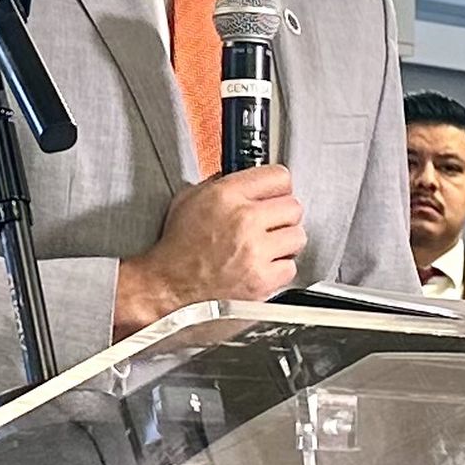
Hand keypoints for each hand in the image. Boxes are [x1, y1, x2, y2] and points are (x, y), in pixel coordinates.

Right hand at [114, 165, 305, 336]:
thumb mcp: (189, 200)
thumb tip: (244, 177)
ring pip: (297, 236)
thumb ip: (220, 183)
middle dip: (282, 215)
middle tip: (270, 224)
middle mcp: (244, 220)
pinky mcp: (262, 279)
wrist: (167, 288)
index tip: (277, 193)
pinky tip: (261, 266)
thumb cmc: (176, 249)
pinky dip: (279, 269)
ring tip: (266, 247)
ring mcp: (255, 251)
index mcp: (227, 196)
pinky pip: (290, 267)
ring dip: (285, 242)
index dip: (279, 186)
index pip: (279, 176)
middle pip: (293, 206)